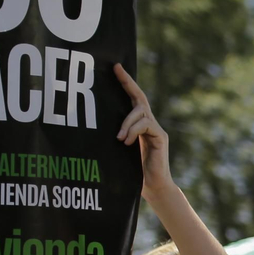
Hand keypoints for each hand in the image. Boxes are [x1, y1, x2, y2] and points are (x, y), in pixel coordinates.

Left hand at [114, 65, 172, 199]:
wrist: (153, 187)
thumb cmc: (132, 171)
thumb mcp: (118, 150)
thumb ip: (115, 136)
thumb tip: (93, 124)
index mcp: (138, 124)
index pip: (132, 99)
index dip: (125, 83)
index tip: (115, 67)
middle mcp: (149, 123)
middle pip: (139, 97)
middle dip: (127, 82)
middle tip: (116, 69)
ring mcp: (156, 129)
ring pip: (140, 112)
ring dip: (126, 122)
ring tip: (119, 138)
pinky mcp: (161, 137)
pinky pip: (146, 125)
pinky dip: (133, 131)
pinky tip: (126, 142)